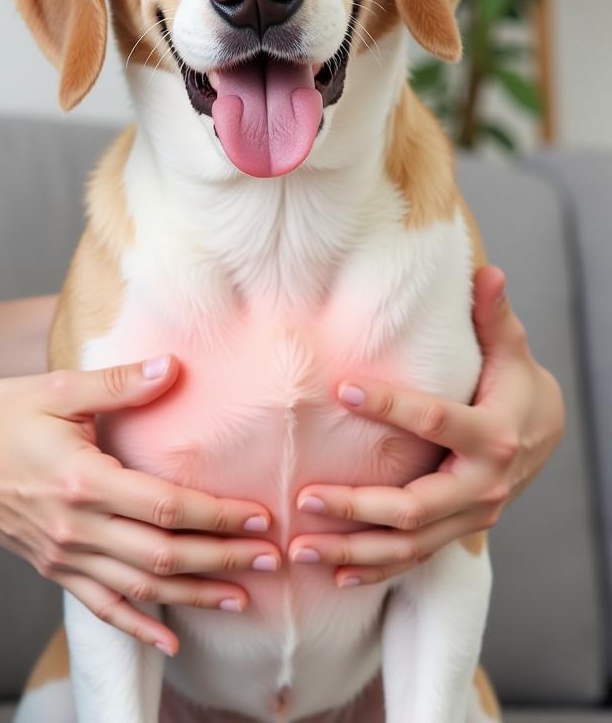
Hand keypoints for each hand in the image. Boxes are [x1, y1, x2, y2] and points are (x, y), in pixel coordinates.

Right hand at [0, 355, 279, 654]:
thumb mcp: (54, 390)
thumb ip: (117, 384)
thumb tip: (173, 367)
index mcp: (82, 479)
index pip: (165, 506)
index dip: (216, 515)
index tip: (258, 517)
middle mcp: (76, 526)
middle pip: (162, 554)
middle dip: (222, 559)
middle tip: (271, 558)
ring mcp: (63, 555)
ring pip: (140, 587)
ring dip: (194, 594)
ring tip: (243, 598)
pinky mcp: (53, 568)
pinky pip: (102, 605)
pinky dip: (138, 625)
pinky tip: (171, 640)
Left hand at [289, 265, 564, 586]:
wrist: (543, 436)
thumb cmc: (514, 387)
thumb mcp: (510, 352)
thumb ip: (492, 317)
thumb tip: (487, 271)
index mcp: (491, 436)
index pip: (434, 421)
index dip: (390, 405)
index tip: (342, 389)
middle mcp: (481, 487)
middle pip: (413, 506)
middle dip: (357, 506)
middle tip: (304, 497)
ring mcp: (468, 517)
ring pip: (408, 545)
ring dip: (353, 549)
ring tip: (302, 547)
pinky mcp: (456, 533)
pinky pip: (412, 560)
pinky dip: (374, 569)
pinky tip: (332, 573)